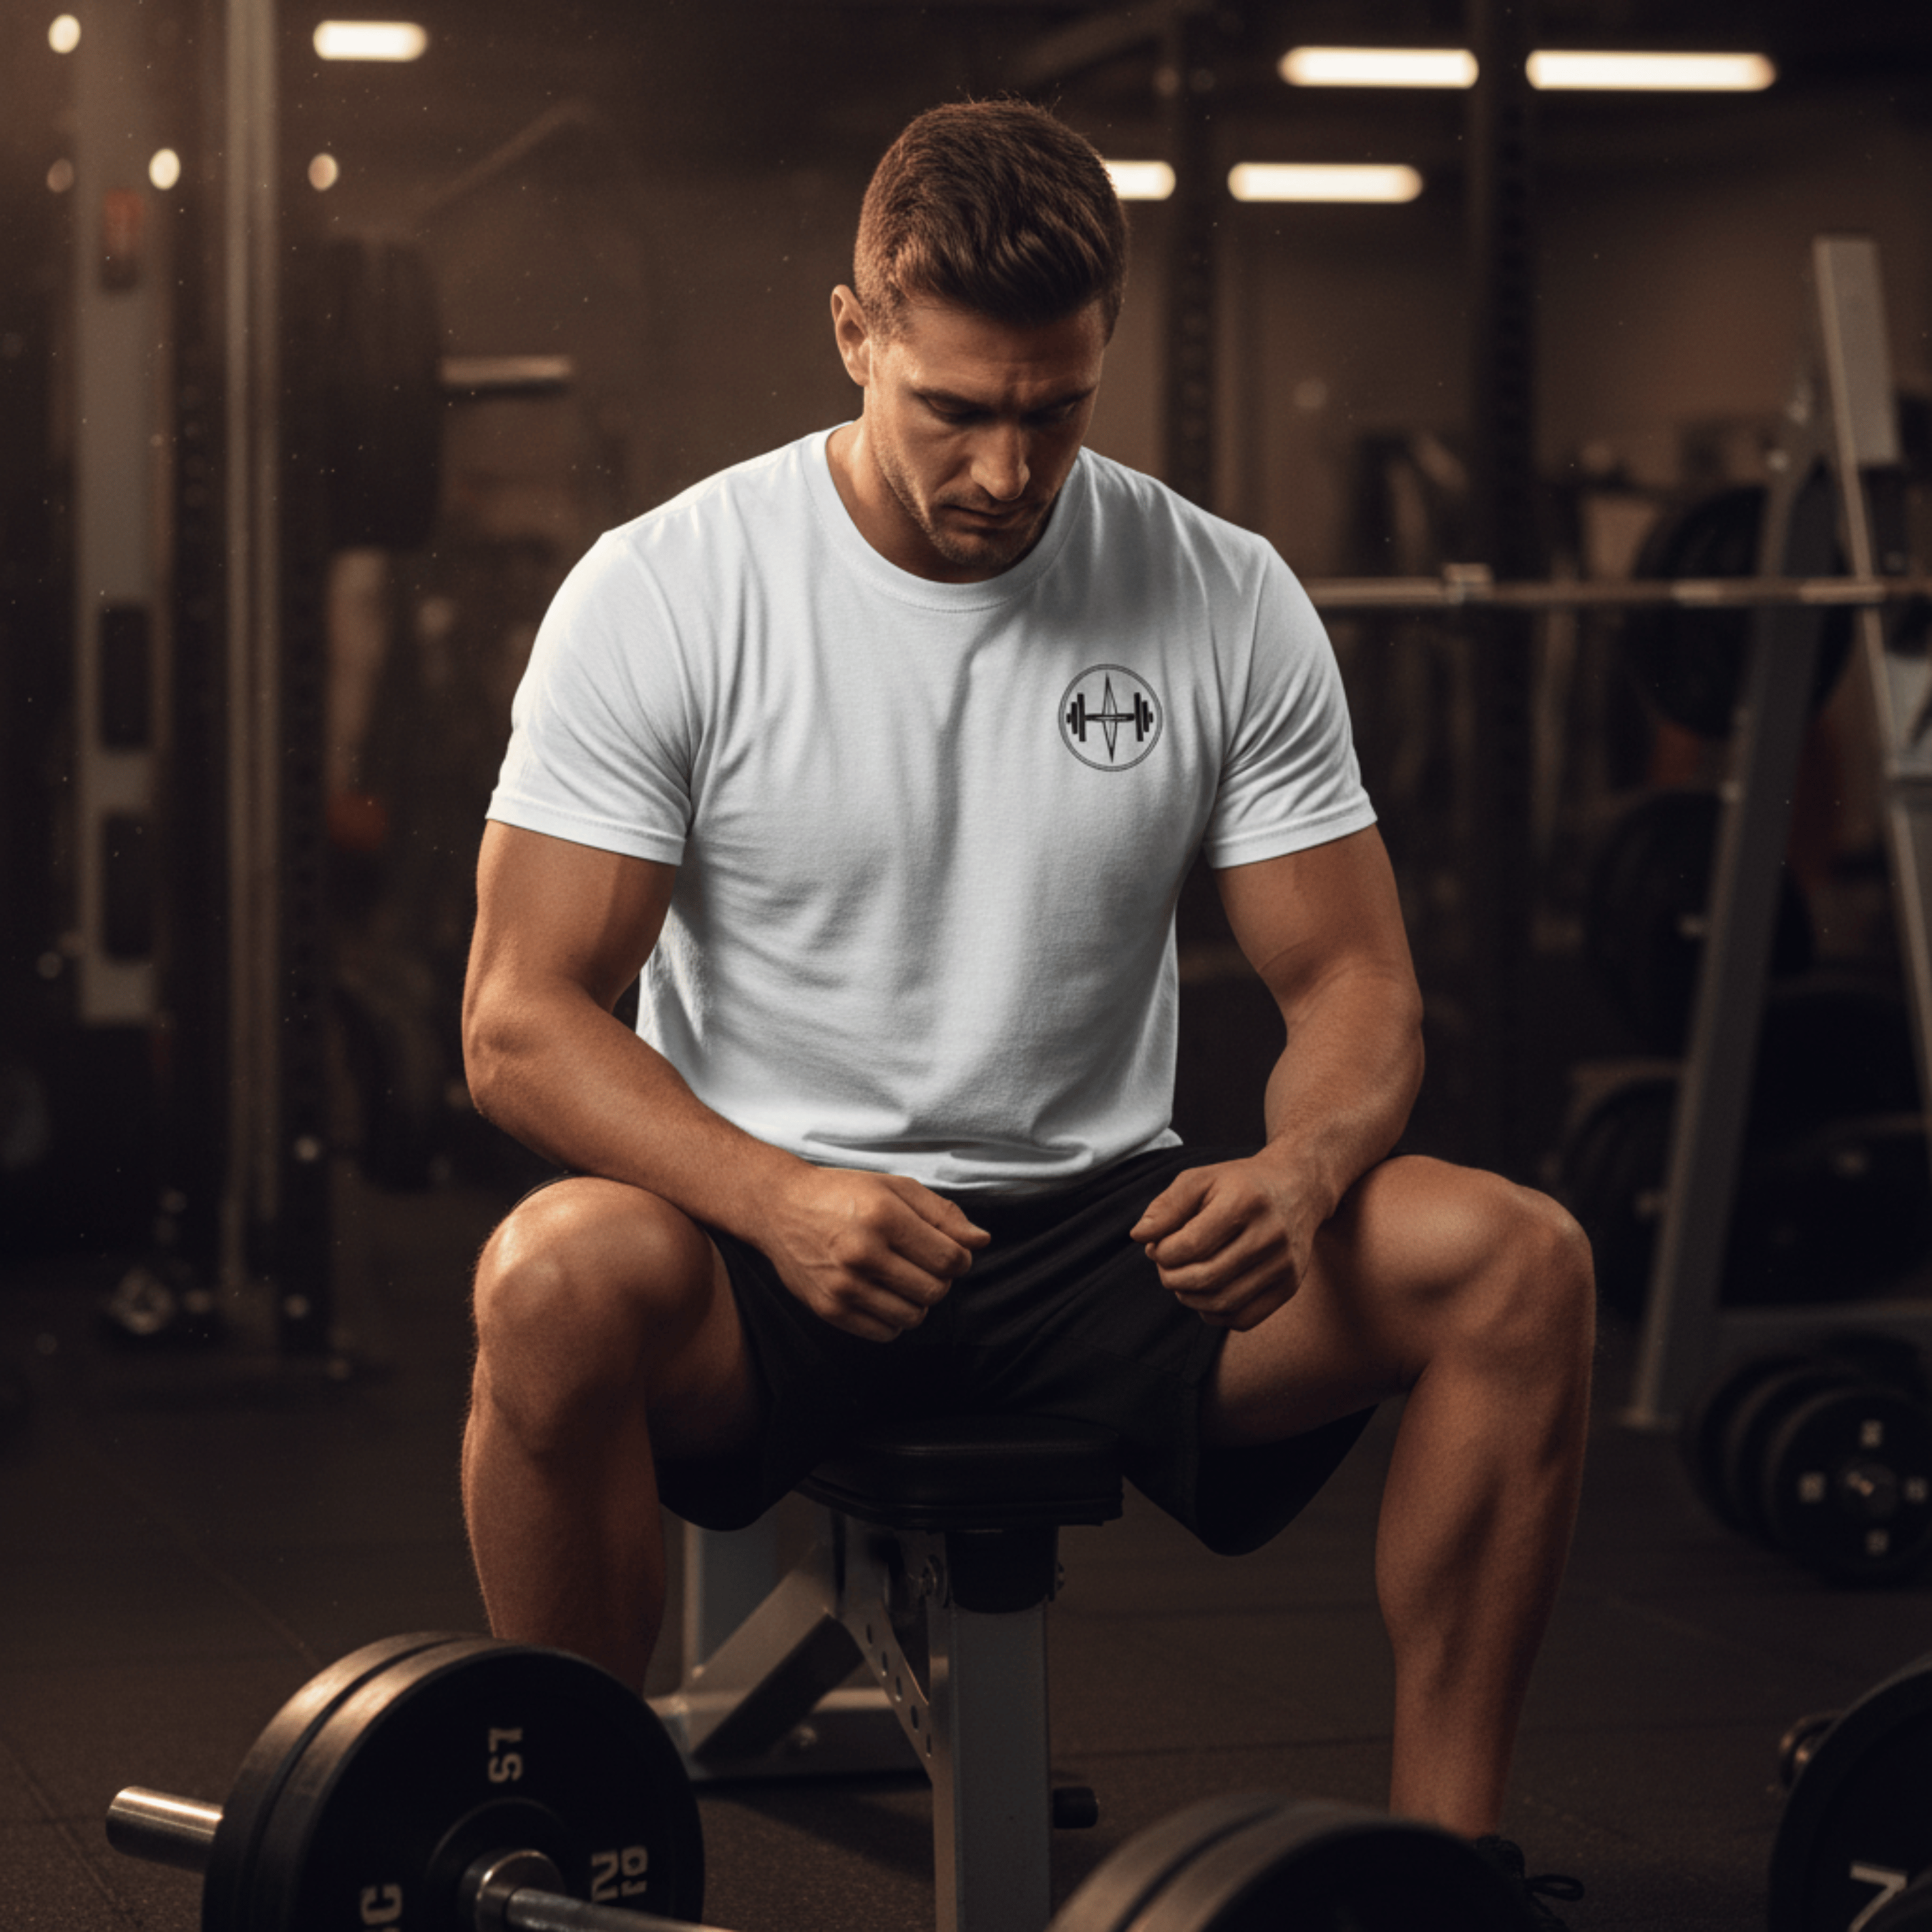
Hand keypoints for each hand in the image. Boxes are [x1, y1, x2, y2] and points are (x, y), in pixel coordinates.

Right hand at [757, 1166, 989, 1341]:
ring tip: (900, 1277)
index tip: (947, 1250)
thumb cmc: (843, 1194)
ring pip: (913, 1316)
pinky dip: (893, 1318)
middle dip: (938, 1278)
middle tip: (921, 1262)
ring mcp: (843, 1285)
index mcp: (883, 1217)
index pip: (950, 1259)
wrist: (780, 1208)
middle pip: (935, 1290)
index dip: (959, 1257)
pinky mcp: (828, 1309)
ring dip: (916, 1300)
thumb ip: (943, 1214)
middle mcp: (862, 1253)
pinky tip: (881, 1293)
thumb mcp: (895, 1188)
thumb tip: (981, 1241)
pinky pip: (884, 1333)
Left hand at [1129, 1155, 1321, 1331]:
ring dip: (1189, 1297)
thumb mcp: (1201, 1179)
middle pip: (1206, 1278)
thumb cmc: (1239, 1184)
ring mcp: (1284, 1264)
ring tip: (1181, 1279)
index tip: (1156, 1246)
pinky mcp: (1290, 1285)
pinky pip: (1243, 1318)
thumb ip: (1167, 1205)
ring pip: (1223, 1303)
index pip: (1190, 1245)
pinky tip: (1205, 1294)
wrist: (1297, 1189)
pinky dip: (1214, 1314)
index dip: (1162, 1252)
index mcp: (1245, 1201)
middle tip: (1165, 1266)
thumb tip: (1140, 1235)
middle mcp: (1270, 1234)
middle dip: (1171, 1277)